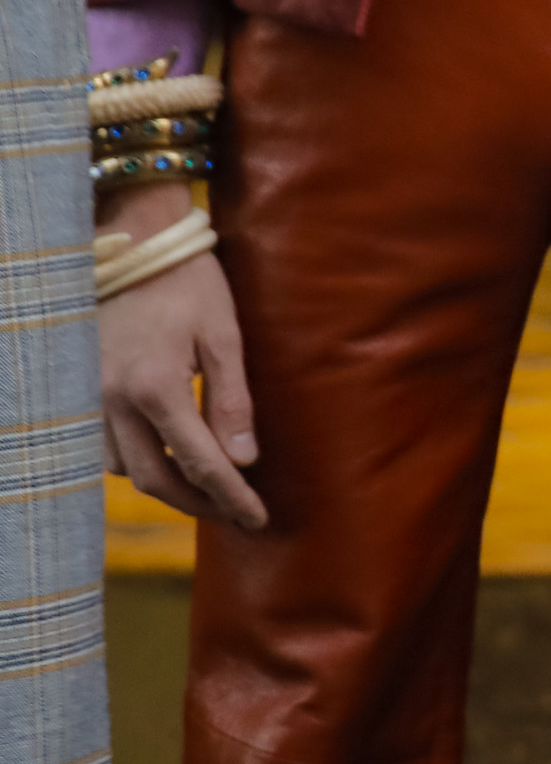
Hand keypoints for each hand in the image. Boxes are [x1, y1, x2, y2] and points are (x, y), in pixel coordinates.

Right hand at [96, 183, 265, 529]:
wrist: (132, 244)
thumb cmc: (188, 284)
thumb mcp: (224, 336)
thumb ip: (233, 401)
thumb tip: (245, 461)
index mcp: (156, 389)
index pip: (200, 464)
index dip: (231, 498)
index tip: (258, 518)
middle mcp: (113, 401)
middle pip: (155, 480)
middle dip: (199, 504)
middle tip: (237, 512)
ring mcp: (89, 398)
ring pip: (123, 468)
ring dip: (165, 485)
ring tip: (208, 488)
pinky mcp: (79, 390)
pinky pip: (101, 447)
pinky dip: (135, 462)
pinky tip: (165, 457)